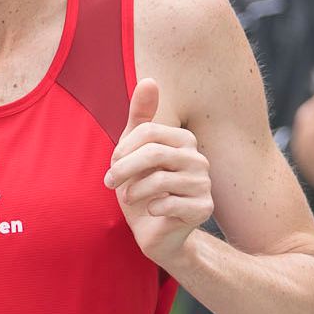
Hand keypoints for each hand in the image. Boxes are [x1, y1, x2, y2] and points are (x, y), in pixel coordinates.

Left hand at [105, 78, 213, 268]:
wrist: (157, 233)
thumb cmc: (143, 188)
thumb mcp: (135, 152)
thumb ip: (141, 117)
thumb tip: (149, 80)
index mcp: (184, 140)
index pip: (148, 132)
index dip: (124, 148)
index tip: (112, 164)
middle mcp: (199, 159)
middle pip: (153, 154)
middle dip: (123, 169)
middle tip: (109, 183)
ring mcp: (204, 185)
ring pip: (159, 180)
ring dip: (134, 191)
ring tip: (129, 198)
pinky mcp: (204, 209)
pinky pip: (169, 204)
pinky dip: (151, 208)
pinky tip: (151, 211)